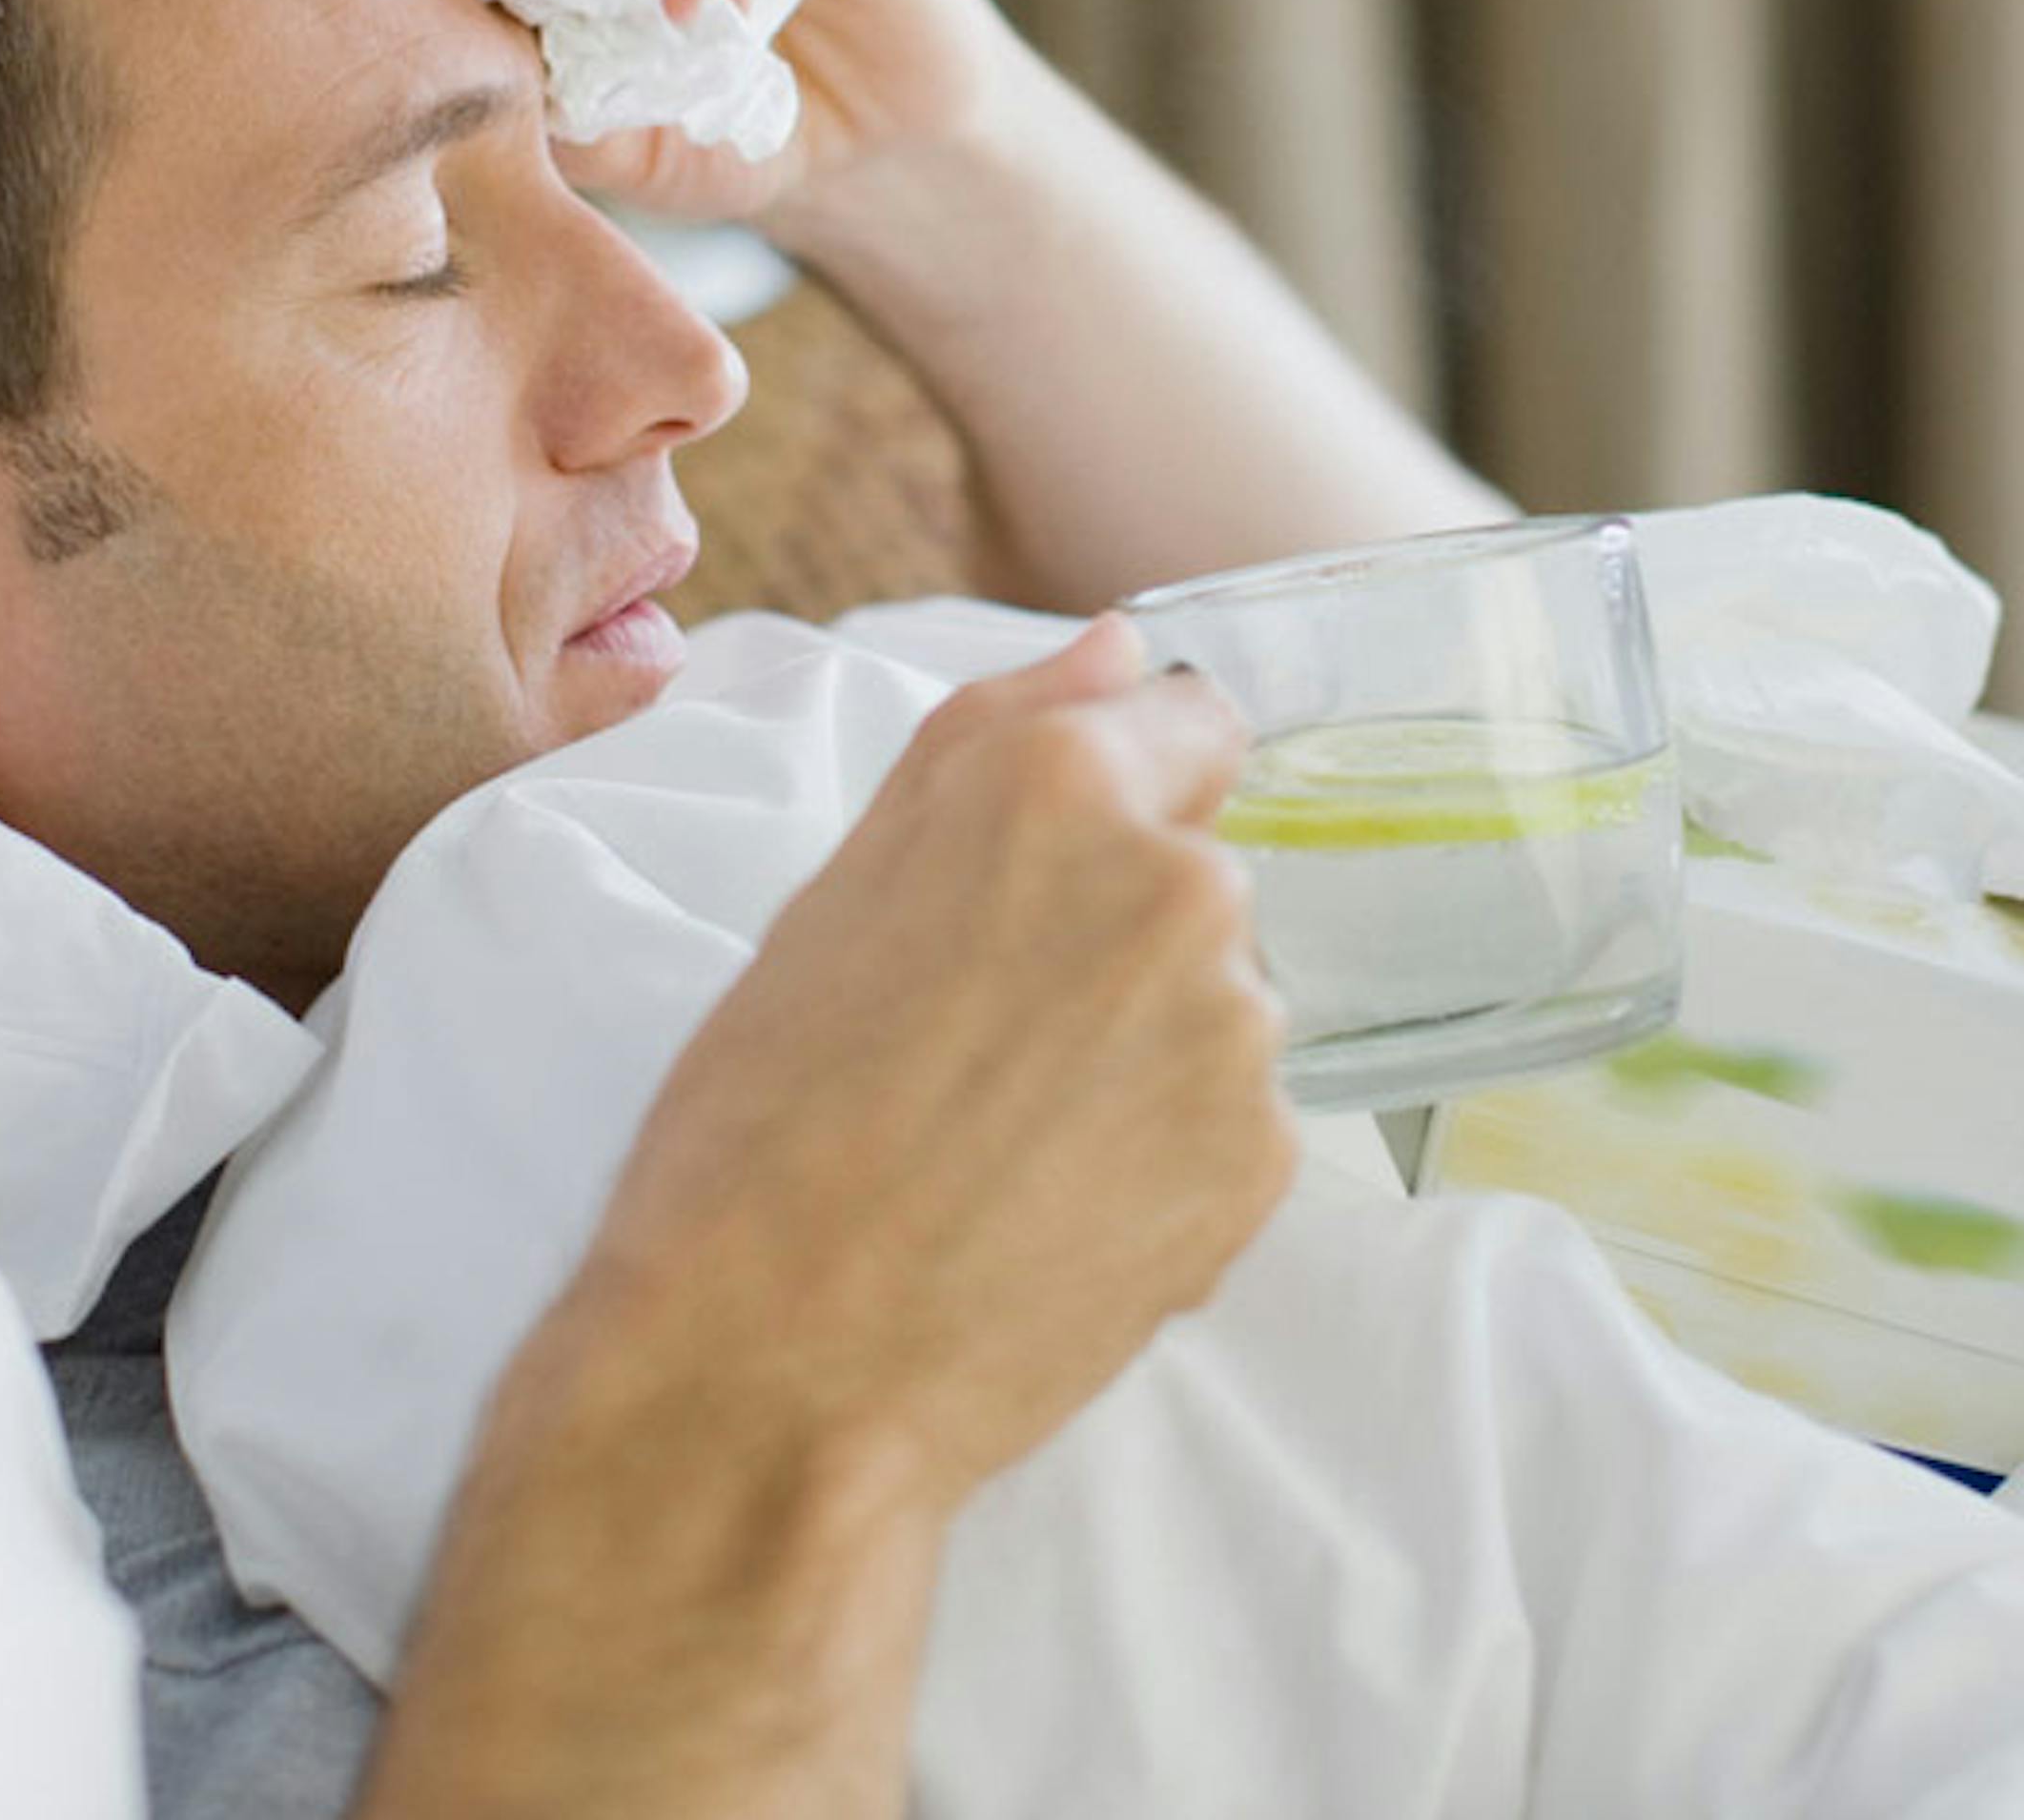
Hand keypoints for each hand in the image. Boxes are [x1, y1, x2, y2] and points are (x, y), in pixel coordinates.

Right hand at [531, 612, 1294, 1509]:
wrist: (768, 1373)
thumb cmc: (757, 1127)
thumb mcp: (834, 890)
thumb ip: (993, 738)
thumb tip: (1118, 650)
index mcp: (1063, 787)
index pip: (1189, 719)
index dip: (1117, 796)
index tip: (1045, 880)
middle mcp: (1182, 886)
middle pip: (1195, 876)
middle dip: (1116, 937)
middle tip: (976, 1043)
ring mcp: (1238, 1032)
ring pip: (1213, 1006)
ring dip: (1143, 1051)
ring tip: (1002, 1142)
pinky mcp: (1266, 1164)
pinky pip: (1230, 1124)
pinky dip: (1163, 1159)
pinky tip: (1049, 1211)